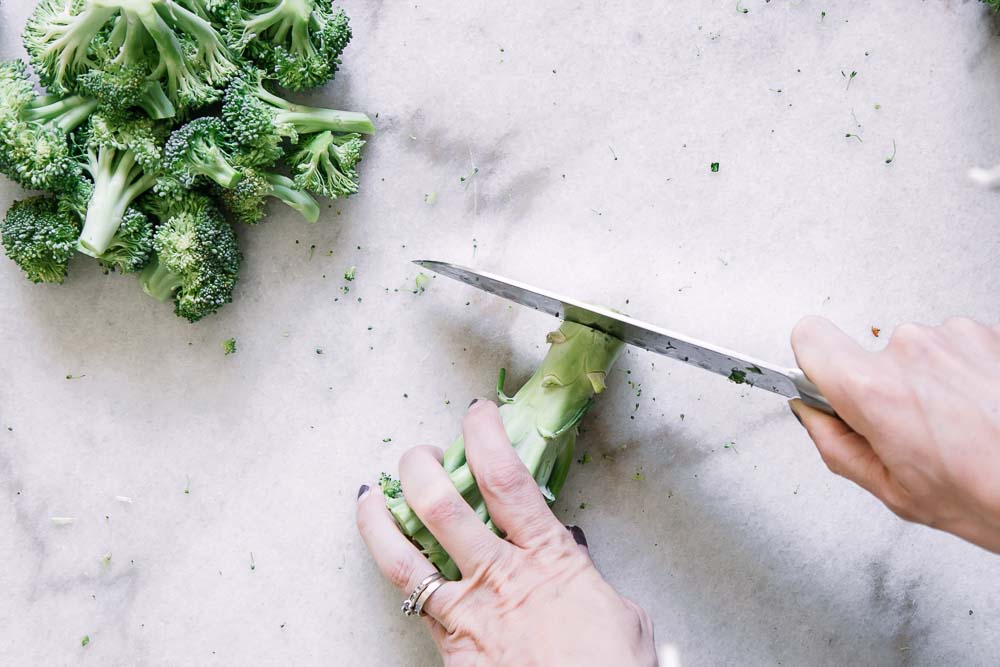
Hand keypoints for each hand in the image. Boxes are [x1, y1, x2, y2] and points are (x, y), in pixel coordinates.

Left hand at [356, 400, 657, 665]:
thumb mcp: (618, 611)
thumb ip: (583, 572)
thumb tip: (569, 550)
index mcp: (547, 557)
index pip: (506, 479)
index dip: (485, 436)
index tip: (477, 413)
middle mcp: (499, 579)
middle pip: (442, 506)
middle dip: (422, 469)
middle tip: (418, 454)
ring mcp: (468, 617)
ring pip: (405, 560)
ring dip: (382, 522)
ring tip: (368, 497)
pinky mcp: (451, 651)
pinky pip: (416, 609)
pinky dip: (401, 582)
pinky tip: (393, 565)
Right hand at [790, 316, 999, 552]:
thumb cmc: (989, 496)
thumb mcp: (894, 491)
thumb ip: (836, 446)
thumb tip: (812, 415)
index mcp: (876, 390)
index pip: (809, 338)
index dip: (814, 363)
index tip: (828, 384)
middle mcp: (911, 350)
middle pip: (869, 355)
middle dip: (885, 388)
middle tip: (917, 433)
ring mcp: (954, 336)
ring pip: (917, 353)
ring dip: (931, 382)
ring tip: (962, 427)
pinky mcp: (987, 333)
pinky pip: (955, 348)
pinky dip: (964, 375)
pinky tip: (984, 411)